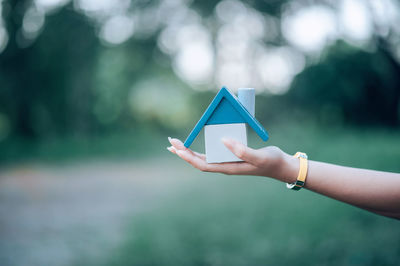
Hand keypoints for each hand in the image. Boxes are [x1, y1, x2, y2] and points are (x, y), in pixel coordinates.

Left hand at [167, 137, 297, 182]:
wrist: (281, 165)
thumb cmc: (271, 161)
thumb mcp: (258, 156)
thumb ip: (242, 150)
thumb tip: (223, 141)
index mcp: (228, 168)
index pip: (202, 164)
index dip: (188, 157)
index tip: (177, 149)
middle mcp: (224, 166)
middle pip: (198, 161)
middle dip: (183, 152)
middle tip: (170, 143)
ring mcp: (227, 163)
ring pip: (203, 158)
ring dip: (189, 151)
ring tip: (177, 144)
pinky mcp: (231, 158)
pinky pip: (211, 154)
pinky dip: (200, 149)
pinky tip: (195, 146)